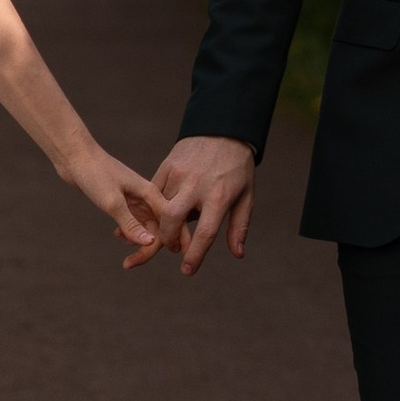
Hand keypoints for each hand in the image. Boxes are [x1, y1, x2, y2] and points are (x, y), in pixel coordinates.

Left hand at [58, 138, 182, 269]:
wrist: (75, 156)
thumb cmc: (95, 174)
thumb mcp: (112, 202)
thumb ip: (131, 224)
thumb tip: (150, 243)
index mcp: (150, 193)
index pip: (172, 220)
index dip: (176, 240)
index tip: (177, 259)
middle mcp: (147, 196)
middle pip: (159, 227)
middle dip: (150, 248)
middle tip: (130, 264)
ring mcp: (136, 199)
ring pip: (147, 227)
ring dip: (138, 242)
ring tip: (124, 256)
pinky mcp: (124, 201)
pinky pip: (135, 222)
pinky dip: (129, 232)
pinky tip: (117, 235)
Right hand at [154, 135, 256, 276]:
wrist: (224, 129)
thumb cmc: (238, 168)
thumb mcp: (246, 196)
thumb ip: (239, 226)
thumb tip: (237, 253)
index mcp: (218, 196)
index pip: (204, 233)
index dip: (195, 256)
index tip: (187, 271)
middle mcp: (196, 186)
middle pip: (172, 220)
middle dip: (167, 240)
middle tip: (174, 248)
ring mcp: (178, 174)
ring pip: (159, 207)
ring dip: (160, 224)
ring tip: (168, 231)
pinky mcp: (167, 166)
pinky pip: (154, 192)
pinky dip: (153, 207)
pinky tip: (158, 214)